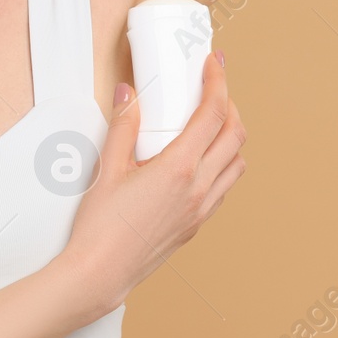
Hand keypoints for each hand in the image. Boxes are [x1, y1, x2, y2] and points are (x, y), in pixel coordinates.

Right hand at [61, 51, 245, 313]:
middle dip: (230, 105)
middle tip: (214, 88)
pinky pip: (224, 187)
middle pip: (235, 135)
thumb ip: (123, 125)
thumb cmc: (100, 227)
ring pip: (236, 163)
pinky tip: (201, 160)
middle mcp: (199, 188)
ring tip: (211, 122)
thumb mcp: (108, 167)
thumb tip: (128, 94)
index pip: (213, 114)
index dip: (218, 83)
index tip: (214, 64)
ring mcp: (201, 209)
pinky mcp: (196, 224)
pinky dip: (223, 164)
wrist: (101, 273)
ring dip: (231, 137)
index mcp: (179, 168)